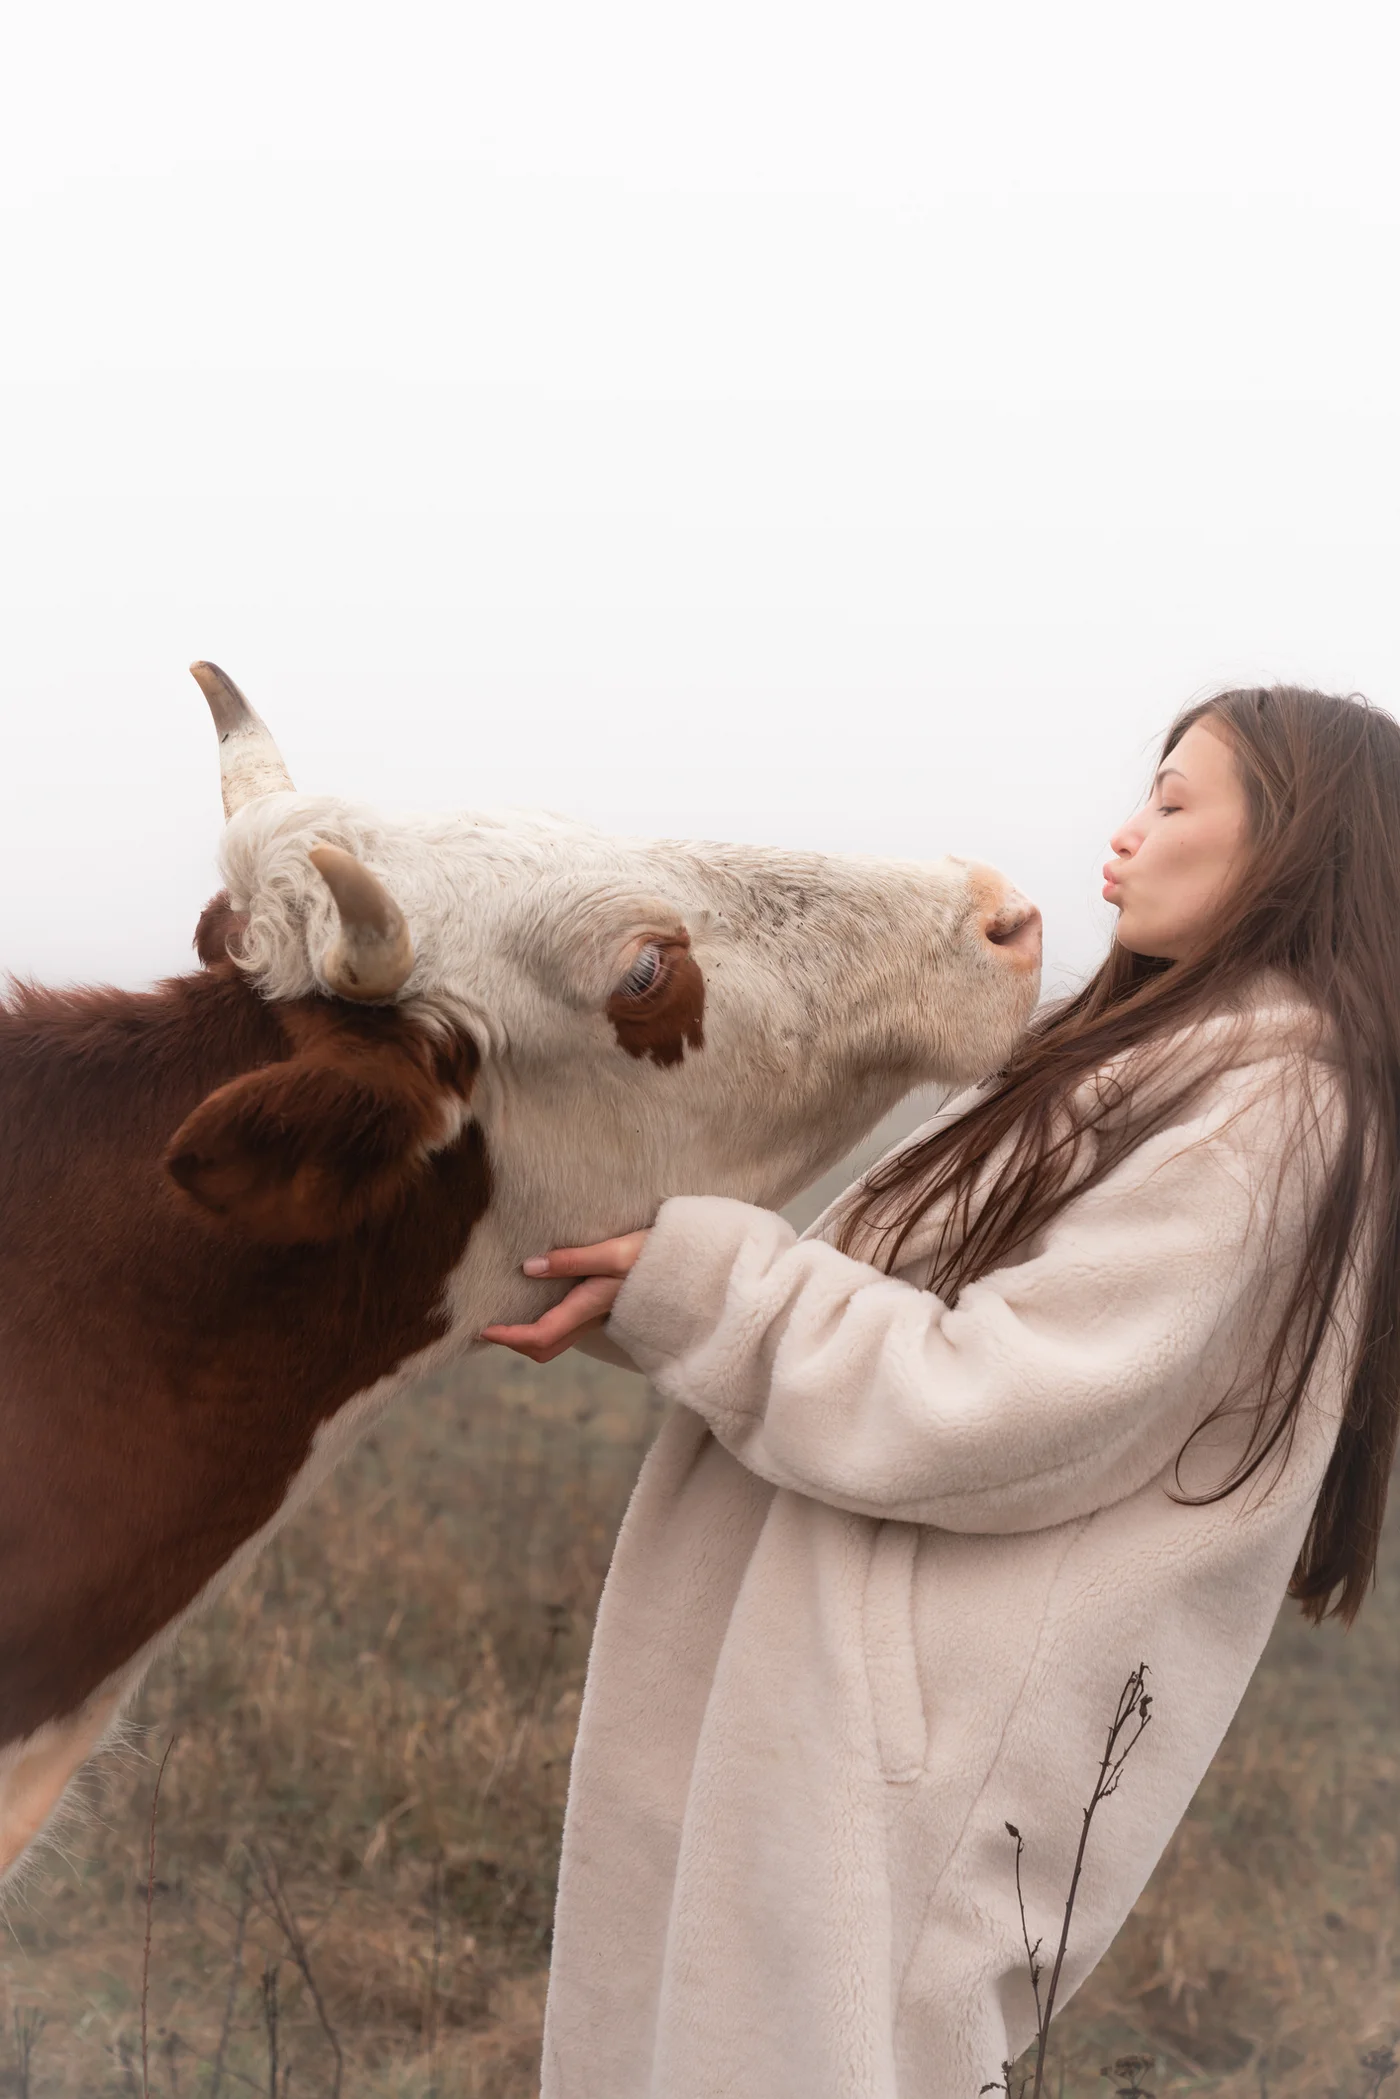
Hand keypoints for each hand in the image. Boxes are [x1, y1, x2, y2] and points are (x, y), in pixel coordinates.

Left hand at [479, 1231, 649, 1363]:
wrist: (697, 1263)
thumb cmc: (658, 1254)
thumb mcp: (615, 1251)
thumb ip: (572, 1259)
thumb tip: (528, 1268)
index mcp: (590, 1307)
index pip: (540, 1336)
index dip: (508, 1337)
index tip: (482, 1329)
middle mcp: (593, 1319)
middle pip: (545, 1348)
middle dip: (514, 1344)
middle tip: (487, 1328)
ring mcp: (601, 1316)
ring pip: (557, 1340)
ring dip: (529, 1336)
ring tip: (506, 1316)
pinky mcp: (607, 1306)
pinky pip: (569, 1326)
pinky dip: (546, 1323)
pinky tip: (538, 1301)